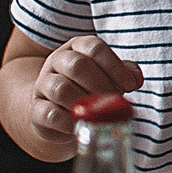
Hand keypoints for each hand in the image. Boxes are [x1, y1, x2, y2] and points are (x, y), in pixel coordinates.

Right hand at [21, 35, 143, 153]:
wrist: (53, 108)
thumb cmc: (88, 88)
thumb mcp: (107, 75)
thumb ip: (124, 73)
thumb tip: (135, 79)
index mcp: (77, 48)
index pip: (94, 48)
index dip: (115, 67)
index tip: (130, 86)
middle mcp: (57, 61)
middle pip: (77, 65)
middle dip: (101, 85)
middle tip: (114, 100)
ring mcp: (43, 84)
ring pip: (60, 88)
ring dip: (85, 103)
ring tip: (99, 114)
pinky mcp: (36, 109)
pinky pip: (49, 113)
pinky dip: (69, 122)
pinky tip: (82, 125)